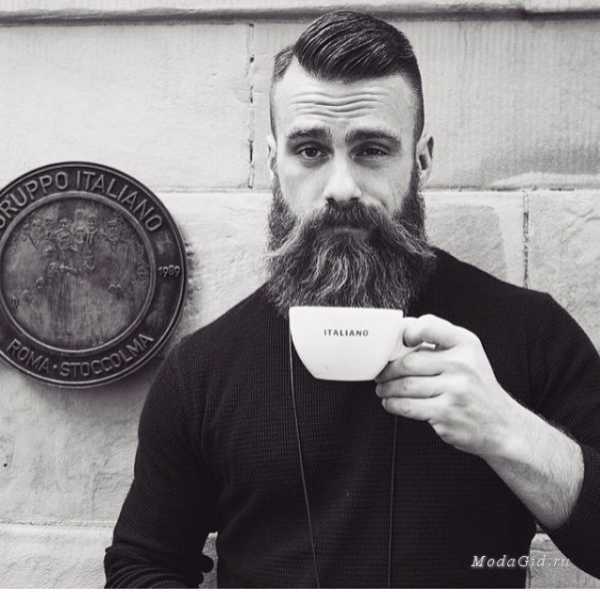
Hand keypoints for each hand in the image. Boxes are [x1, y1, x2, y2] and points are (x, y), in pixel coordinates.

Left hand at [375, 314, 524, 458]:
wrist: (502, 425)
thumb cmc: (477, 388)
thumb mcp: (468, 356)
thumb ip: (439, 344)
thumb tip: (400, 335)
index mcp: (466, 344)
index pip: (429, 326)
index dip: (407, 332)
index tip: (400, 342)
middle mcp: (462, 365)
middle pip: (408, 362)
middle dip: (387, 370)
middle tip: (381, 373)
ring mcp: (455, 390)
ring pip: (404, 386)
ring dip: (386, 388)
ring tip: (383, 389)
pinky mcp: (446, 413)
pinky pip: (408, 406)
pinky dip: (393, 404)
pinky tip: (392, 402)